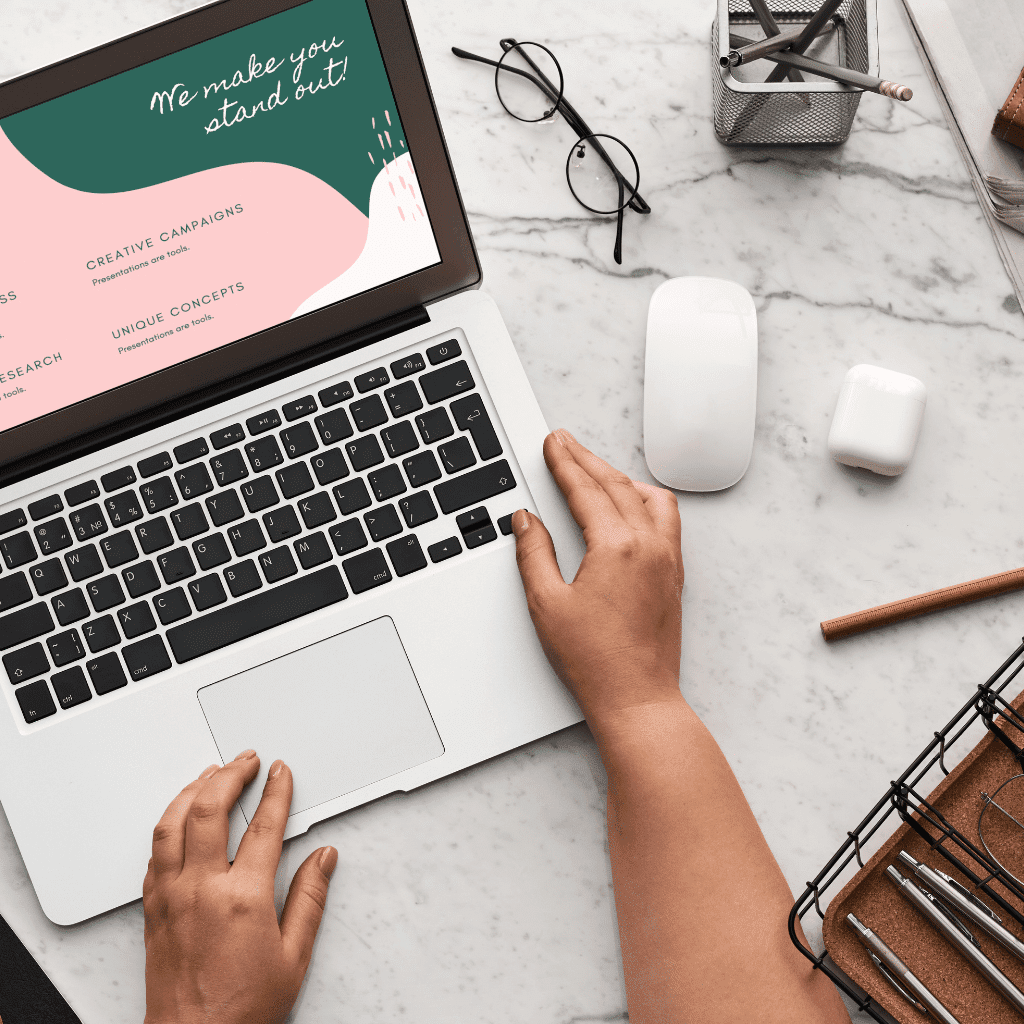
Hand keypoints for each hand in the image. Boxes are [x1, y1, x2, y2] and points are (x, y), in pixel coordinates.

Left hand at [143, 750, 336, 1023]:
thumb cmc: (241, 1008)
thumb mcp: (293, 957)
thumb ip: (309, 899)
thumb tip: (323, 858)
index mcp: (242, 897)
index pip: (262, 826)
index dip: (276, 792)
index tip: (281, 773)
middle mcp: (201, 889)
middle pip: (209, 810)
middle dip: (230, 775)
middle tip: (245, 761)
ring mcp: (171, 897)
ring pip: (171, 824)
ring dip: (191, 791)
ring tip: (209, 775)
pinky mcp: (153, 910)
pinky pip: (154, 853)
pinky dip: (168, 825)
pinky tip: (178, 819)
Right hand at [512, 429, 683, 727]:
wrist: (637, 699)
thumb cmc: (595, 660)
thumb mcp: (547, 604)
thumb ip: (534, 554)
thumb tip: (526, 521)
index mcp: (618, 547)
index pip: (586, 490)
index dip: (565, 463)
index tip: (553, 444)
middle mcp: (650, 546)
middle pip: (617, 486)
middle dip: (587, 460)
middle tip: (565, 443)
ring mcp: (668, 560)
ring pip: (649, 498)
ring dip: (620, 477)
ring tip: (595, 470)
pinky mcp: (674, 576)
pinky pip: (666, 519)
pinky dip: (645, 501)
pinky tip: (631, 506)